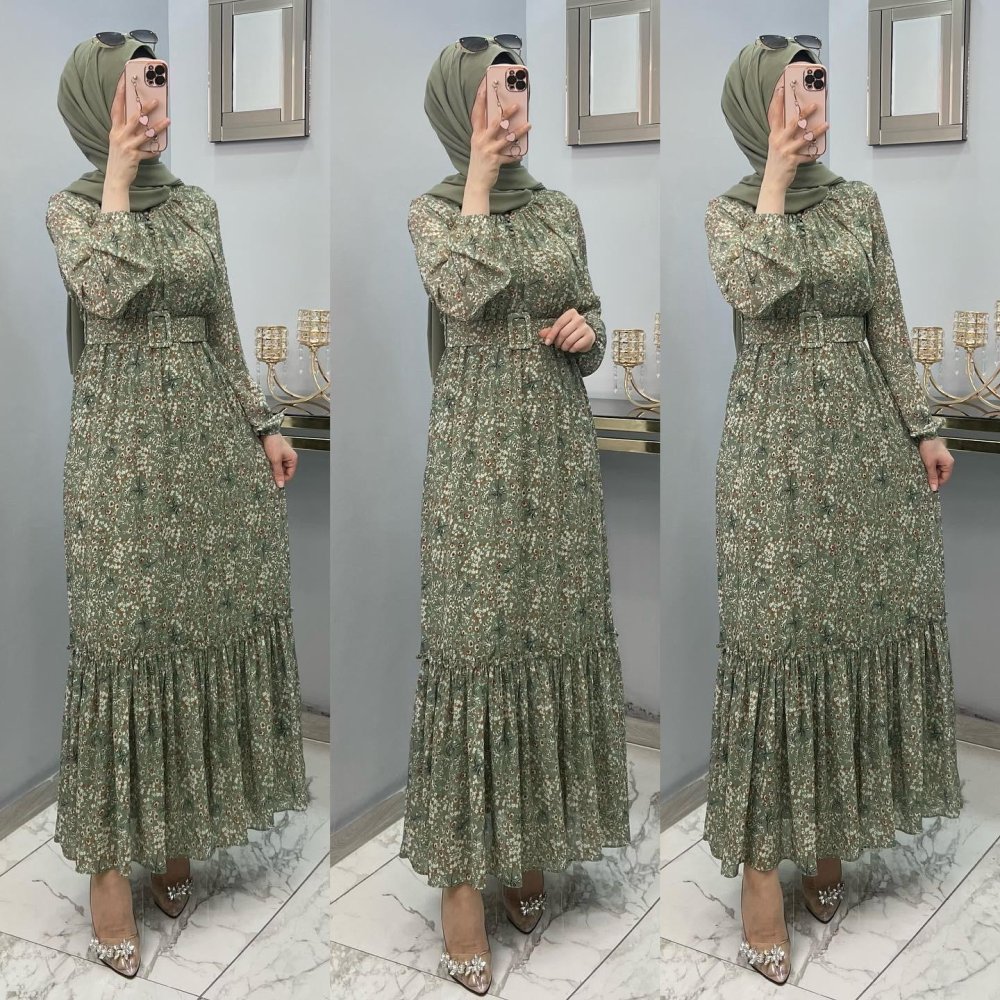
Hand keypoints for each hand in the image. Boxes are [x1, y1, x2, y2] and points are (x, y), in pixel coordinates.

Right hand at [104, 73, 169, 193]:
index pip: (116, 107)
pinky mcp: (134, 157)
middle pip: (134, 118)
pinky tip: (162, 147)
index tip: (123, 79)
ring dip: (157, 127)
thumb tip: (142, 119)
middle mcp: (119, 135)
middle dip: (145, 109)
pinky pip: (148, 151)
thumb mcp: (118, 140)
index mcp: (114, 129)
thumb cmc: (119, 158)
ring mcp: (127, 146)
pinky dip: (155, 150)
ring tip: (168, 120)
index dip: (119, 93)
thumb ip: (126, 130)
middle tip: (156, 101)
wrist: (115, 178)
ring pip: (144, 133)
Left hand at [261, 433, 297, 487]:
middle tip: (269, 473)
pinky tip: (266, 462)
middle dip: (276, 473)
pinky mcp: (276, 454)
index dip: (282, 479)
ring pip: (278, 468)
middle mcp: (289, 458)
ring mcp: (282, 456)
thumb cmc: (273, 442)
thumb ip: (278, 473)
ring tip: (267, 465)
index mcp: (292, 459)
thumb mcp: (275, 460)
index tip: (275, 482)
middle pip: (284, 471)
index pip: (289, 474)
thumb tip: (281, 484)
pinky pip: (275, 463)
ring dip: (273, 468)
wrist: (266, 432)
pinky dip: (270, 464)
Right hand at [466, 77, 531, 194]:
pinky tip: (522, 152)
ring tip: (528, 125)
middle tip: (517, 105)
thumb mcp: (479, 145)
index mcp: (476, 135)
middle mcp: (481, 140)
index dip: (480, 99)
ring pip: (506, 138)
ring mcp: (488, 151)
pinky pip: (509, 156)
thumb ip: (486, 134)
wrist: (476, 183)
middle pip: (495, 123)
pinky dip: (516, 154)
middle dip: (507, 113)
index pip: (477, 113)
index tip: (484, 86)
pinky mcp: (495, 161)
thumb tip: (501, 122)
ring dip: (519, 131)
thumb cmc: (479, 163)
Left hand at [539, 309, 594, 352]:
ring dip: (564, 347)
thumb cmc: (571, 331)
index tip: (547, 343)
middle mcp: (579, 318)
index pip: (558, 324)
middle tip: (557, 346)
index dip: (551, 334)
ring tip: (564, 347)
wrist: (586, 335)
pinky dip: (572, 349)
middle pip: (563, 333)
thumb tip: (540, 334)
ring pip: (569, 340)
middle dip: (558, 342)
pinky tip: (571, 349)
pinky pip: (577, 345)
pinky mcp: (589, 336)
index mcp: (571, 313)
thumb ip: (550, 331)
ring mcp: (585, 327)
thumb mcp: (559, 329)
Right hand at [761, 80, 828, 191]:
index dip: (777, 101)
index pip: (775, 115)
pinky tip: (819, 150)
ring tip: (826, 124)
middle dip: (805, 113)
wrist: (772, 182)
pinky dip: (814, 153)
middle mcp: (779, 141)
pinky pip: (807, 155)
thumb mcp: (776, 145)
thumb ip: (784, 133)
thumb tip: (801, 121)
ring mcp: (786, 151)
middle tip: (815, 104)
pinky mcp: (792, 161)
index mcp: (774, 136)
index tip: (781, 88)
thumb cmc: (777, 162)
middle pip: (793, 123)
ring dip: (817, 131)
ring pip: (804, 138)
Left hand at [918, 438, 953, 491]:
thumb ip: (932, 476)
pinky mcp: (936, 456)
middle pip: (941, 474)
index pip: (945, 478)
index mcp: (949, 463)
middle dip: (933, 477)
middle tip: (924, 479)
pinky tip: (923, 466)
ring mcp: (942, 458)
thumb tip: (934, 487)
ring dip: (930, 472)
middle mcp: (947, 461)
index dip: (937, 483)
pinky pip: (934, 465)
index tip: (929, 487)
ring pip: (936, 470)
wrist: (924, 435)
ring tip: (923, 471)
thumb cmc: (928, 448)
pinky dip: (929, 467)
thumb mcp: (929, 464)